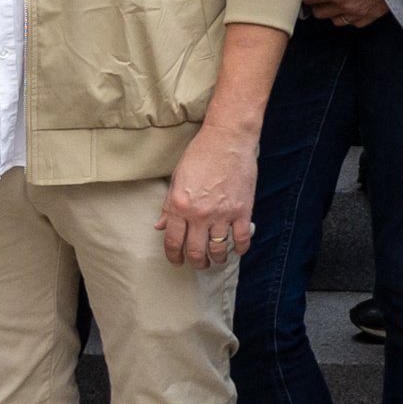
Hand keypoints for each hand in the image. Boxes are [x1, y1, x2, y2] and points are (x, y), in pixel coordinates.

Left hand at [160, 114, 259, 268]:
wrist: (228, 139)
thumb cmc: (200, 153)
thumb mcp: (178, 178)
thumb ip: (168, 205)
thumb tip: (160, 225)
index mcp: (179, 205)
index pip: (172, 241)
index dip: (173, 255)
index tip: (176, 260)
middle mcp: (199, 214)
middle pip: (195, 251)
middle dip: (195, 262)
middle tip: (197, 264)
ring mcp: (222, 214)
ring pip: (218, 249)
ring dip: (216, 259)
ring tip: (216, 259)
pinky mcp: (242, 210)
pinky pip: (241, 238)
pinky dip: (240, 248)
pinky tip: (238, 250)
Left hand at [304, 0, 387, 27]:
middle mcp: (342, 6)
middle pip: (319, 13)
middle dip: (316, 5)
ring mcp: (356, 14)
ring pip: (334, 20)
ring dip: (331, 12)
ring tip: (334, 2)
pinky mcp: (368, 18)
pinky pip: (352, 23)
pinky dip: (348, 17)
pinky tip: (351, 7)